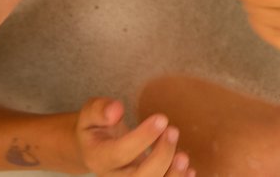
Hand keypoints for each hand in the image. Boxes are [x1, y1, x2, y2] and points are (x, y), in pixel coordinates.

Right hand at [74, 98, 193, 176]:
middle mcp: (113, 176)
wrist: (93, 149)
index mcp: (98, 157)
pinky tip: (189, 170)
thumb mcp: (90, 114)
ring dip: (172, 175)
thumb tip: (116, 110)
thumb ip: (100, 110)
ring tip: (183, 155)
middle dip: (161, 157)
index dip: (143, 137)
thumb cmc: (96, 128)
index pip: (120, 153)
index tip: (162, 118)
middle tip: (173, 130)